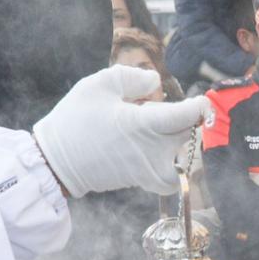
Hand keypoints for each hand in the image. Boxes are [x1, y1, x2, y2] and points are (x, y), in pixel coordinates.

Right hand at [32, 65, 210, 196]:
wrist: (55, 161)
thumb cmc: (75, 120)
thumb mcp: (99, 85)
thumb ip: (132, 77)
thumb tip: (155, 82)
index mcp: (142, 124)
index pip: (186, 117)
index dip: (199, 107)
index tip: (202, 101)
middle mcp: (151, 151)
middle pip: (190, 140)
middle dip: (190, 126)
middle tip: (176, 114)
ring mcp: (148, 170)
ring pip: (185, 164)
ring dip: (185, 149)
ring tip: (170, 135)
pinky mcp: (142, 182)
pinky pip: (170, 175)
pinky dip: (172, 162)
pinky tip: (156, 147)